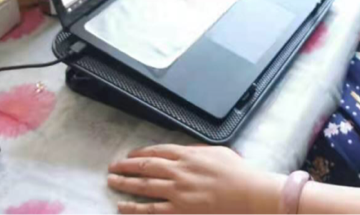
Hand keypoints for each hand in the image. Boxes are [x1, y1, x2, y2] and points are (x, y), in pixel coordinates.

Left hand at [108, 144, 282, 214]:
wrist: (248, 194)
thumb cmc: (238, 174)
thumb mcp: (217, 153)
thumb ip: (197, 151)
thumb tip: (185, 152)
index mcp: (189, 155)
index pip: (158, 151)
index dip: (140, 152)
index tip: (130, 155)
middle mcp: (179, 171)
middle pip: (146, 166)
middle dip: (126, 166)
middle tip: (113, 166)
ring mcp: (177, 191)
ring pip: (144, 185)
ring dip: (125, 183)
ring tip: (111, 181)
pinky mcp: (179, 210)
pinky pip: (150, 209)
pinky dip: (134, 207)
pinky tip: (122, 205)